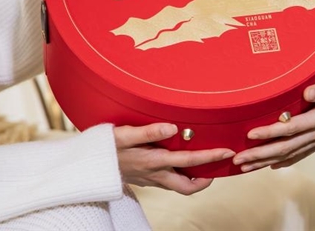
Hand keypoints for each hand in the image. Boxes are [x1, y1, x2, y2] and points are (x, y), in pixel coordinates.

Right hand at [114, 123, 233, 194]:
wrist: (86, 165)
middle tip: (218, 166)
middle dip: (207, 179)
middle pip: (188, 187)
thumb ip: (149, 131)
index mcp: (154, 162)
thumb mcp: (124, 134)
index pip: (190, 162)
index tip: (227, 152)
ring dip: (194, 178)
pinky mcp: (144, 179)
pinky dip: (180, 176)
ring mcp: (150, 179)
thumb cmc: (104, 147)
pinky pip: (168, 182)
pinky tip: (180, 164)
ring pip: (178, 186)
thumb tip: (173, 127)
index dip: (211, 157)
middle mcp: (155, 174)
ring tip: (204, 165)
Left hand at [232, 77, 314, 171]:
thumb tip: (305, 93)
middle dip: (261, 154)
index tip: (251, 135)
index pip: (292, 128)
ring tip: (248, 166)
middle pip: (287, 146)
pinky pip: (303, 152)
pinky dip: (287, 160)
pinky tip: (275, 164)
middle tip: (239, 160)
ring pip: (292, 152)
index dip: (271, 132)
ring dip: (268, 160)